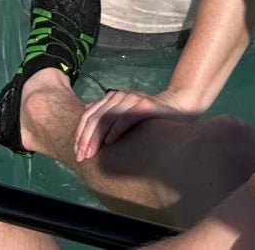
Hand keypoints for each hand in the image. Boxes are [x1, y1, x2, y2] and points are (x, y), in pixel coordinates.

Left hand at [72, 89, 200, 162]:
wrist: (177, 108)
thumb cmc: (148, 118)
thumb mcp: (124, 116)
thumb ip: (108, 119)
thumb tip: (86, 129)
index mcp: (111, 98)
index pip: (89, 115)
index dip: (80, 134)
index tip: (77, 153)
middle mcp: (119, 96)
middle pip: (95, 117)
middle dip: (85, 138)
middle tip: (81, 157)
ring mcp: (132, 99)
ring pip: (107, 117)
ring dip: (96, 137)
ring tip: (92, 153)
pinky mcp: (145, 105)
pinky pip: (125, 118)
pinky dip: (115, 130)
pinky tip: (110, 143)